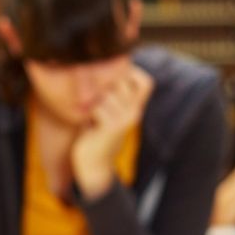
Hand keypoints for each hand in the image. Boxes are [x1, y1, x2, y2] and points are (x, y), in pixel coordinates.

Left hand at [69, 65, 152, 197]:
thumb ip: (109, 93)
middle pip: (119, 81)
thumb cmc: (96, 134)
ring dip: (92, 103)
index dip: (131, 74)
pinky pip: (97, 108)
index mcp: (136, 107)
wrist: (94, 167)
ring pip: (105, 94)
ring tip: (92, 118)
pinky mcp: (113, 128)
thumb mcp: (106, 111)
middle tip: (95, 105)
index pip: (146, 82)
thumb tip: (99, 68)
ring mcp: (126, 119)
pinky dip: (88, 115)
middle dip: (102, 88)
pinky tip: (90, 126)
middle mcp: (135, 112)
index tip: (112, 83)